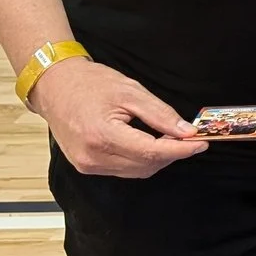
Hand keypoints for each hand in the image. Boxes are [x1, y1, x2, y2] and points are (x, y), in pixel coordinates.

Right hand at [27, 58, 206, 177]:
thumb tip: (186, 132)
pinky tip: (148, 144)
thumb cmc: (89, 84)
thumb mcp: (130, 91)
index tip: (200, 143)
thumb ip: (160, 114)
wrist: (55, 86)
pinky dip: (140, 160)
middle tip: (188, 137)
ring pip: (136, 171)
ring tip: (169, 138)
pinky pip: (123, 169)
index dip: (180, 150)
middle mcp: (93, 157)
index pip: (151, 152)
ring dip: (157, 158)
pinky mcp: (86, 166)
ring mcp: (87, 164)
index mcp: (102, 136)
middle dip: (172, 153)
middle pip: (146, 165)